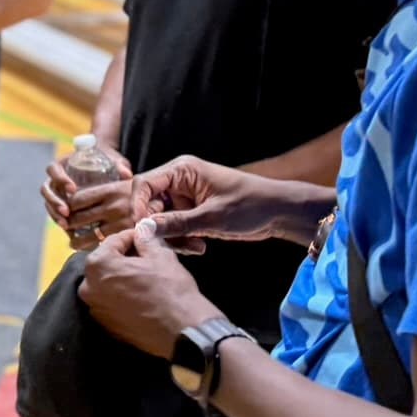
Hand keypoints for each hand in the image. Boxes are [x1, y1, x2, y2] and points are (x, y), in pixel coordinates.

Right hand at [40, 143, 132, 236]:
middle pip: (46, 190)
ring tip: (65, 225)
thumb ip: (118, 165)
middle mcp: (55, 178)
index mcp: (62, 164)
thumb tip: (126, 174)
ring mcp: (55, 192)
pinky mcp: (60, 205)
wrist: (101, 167)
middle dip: (55, 202)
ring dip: (55, 215)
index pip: (53, 169)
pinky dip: (61, 222)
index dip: (60, 179)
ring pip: (48, 204)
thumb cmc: (105, 161)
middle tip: (66, 211)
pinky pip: (55, 214)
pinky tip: (69, 232)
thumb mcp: (111, 161)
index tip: (72, 189)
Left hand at [78, 222, 222, 357]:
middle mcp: (88, 287)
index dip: (131, 237)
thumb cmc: (170, 288)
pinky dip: (121, 297)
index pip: (112, 242)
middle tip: (145, 256)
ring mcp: (95, 309)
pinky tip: (140, 295)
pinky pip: (111, 303)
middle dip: (123, 257)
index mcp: (97, 265)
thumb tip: (142, 229)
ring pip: (106, 284)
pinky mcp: (106, 326)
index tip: (144, 237)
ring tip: (144, 275)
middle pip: (105, 263)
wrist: (181, 330)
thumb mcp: (160, 256)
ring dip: (121, 277)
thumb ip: (145, 239)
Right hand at [131, 155, 300, 253]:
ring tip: (195, 247)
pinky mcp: (191, 212)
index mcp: (182, 170)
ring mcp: (184, 197)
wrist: (278, 213)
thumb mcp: (212, 217)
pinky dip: (181, 239)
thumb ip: (176, 223)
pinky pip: (173, 227)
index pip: (143, 184)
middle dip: (158, 227)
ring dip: (172, 236)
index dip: (138, 206)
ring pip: (160, 219)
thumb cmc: (250, 205)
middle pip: (149, 204)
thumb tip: (143, 229)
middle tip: (175, 245)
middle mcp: (178, 181)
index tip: (142, 229)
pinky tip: (199, 247)